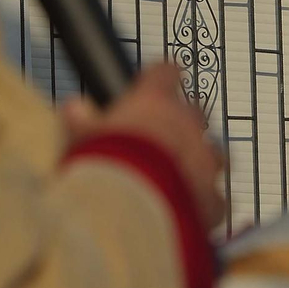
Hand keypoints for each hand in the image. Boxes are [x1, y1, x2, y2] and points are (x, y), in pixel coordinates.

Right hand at [62, 63, 226, 228]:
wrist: (131, 213)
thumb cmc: (104, 170)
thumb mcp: (81, 139)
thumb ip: (79, 122)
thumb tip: (73, 108)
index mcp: (153, 102)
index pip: (164, 73)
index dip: (161, 77)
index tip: (159, 78)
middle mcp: (186, 127)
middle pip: (194, 113)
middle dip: (182, 122)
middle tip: (163, 134)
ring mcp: (204, 163)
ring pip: (214, 153)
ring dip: (200, 159)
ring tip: (182, 172)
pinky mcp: (212, 199)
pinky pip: (215, 197)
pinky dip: (204, 201)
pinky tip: (191, 209)